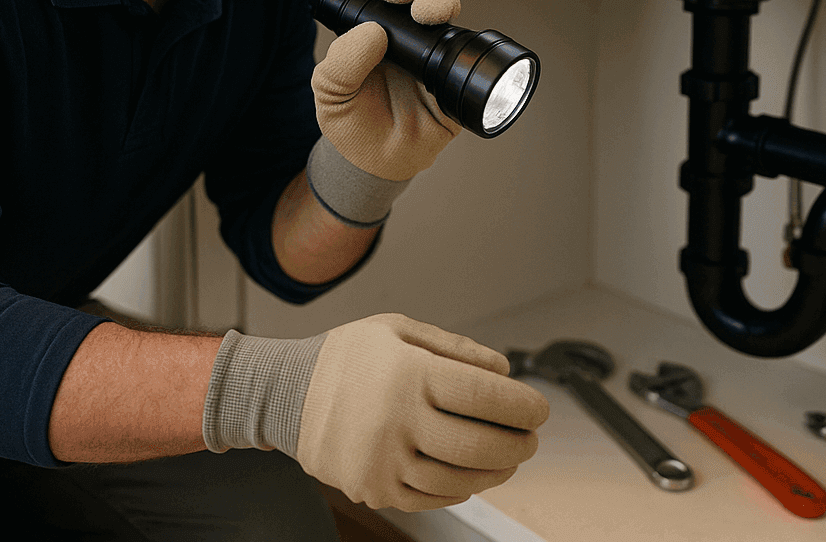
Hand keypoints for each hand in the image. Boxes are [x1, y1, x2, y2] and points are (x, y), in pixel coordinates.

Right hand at [299, 314, 548, 510]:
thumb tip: (504, 369)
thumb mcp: (399, 329)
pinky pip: (432, 497)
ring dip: (495, 471)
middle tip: (529, 437)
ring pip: (460, 479)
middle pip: (480, 445)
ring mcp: (384, 460)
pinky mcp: (375, 487)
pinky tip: (472, 475)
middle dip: (518, 443)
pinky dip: (461, 488)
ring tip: (507, 458)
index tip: (539, 410)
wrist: (286, 394)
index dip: (523, 406)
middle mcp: (398, 420)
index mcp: (410, 374)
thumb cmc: (347, 357)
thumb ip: (456, 348)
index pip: (487, 396)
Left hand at [312, 0, 463, 181]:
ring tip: (433, 17)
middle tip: (417, 3)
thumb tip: (372, 31)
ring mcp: (435, 61)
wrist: (375, 165)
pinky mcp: (456, 86)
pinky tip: (460, 52)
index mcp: (377, 35)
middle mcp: (409, 42)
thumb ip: (341, 61)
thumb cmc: (350, 123)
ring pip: (449, 22)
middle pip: (424, 1)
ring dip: (445, 7)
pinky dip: (473, 52)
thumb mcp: (330, 91)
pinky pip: (472, 65)